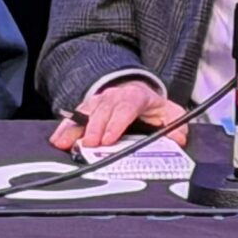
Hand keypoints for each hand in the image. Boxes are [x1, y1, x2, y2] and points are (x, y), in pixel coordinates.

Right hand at [48, 77, 189, 152]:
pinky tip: (57, 139)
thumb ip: (175, 125)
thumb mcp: (168, 113)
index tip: (108, 138)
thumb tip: (179, 137)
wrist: (134, 91)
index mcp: (136, 96)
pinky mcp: (87, 109)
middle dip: (94, 128)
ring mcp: (99, 102)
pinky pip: (74, 117)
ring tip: (63, 143)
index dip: (116, 123)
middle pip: (102, 110)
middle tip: (88, 146)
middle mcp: (114, 96)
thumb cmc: (149, 107)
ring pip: (85, 111)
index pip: (126, 107)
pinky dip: (64, 128)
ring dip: (74, 128)